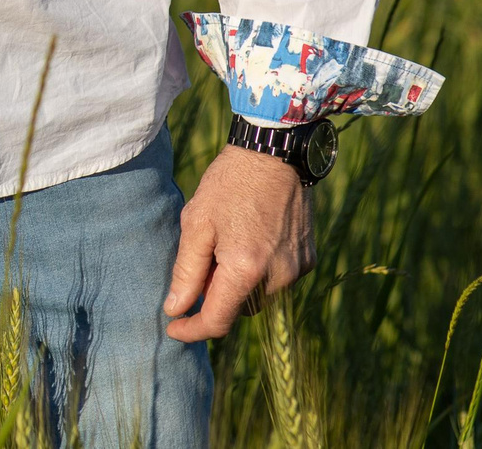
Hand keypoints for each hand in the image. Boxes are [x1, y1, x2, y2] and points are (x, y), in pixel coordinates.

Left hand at [163, 142, 313, 340]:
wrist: (275, 152)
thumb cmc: (229, 184)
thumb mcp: (196, 223)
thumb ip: (186, 272)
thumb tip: (175, 310)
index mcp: (245, 269)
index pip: (217, 321)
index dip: (191, 329)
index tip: (173, 327)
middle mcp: (278, 277)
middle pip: (238, 309)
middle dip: (215, 296)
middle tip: (202, 260)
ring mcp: (297, 270)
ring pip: (258, 296)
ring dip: (238, 284)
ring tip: (226, 243)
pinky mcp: (308, 259)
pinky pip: (277, 280)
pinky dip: (259, 272)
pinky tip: (249, 239)